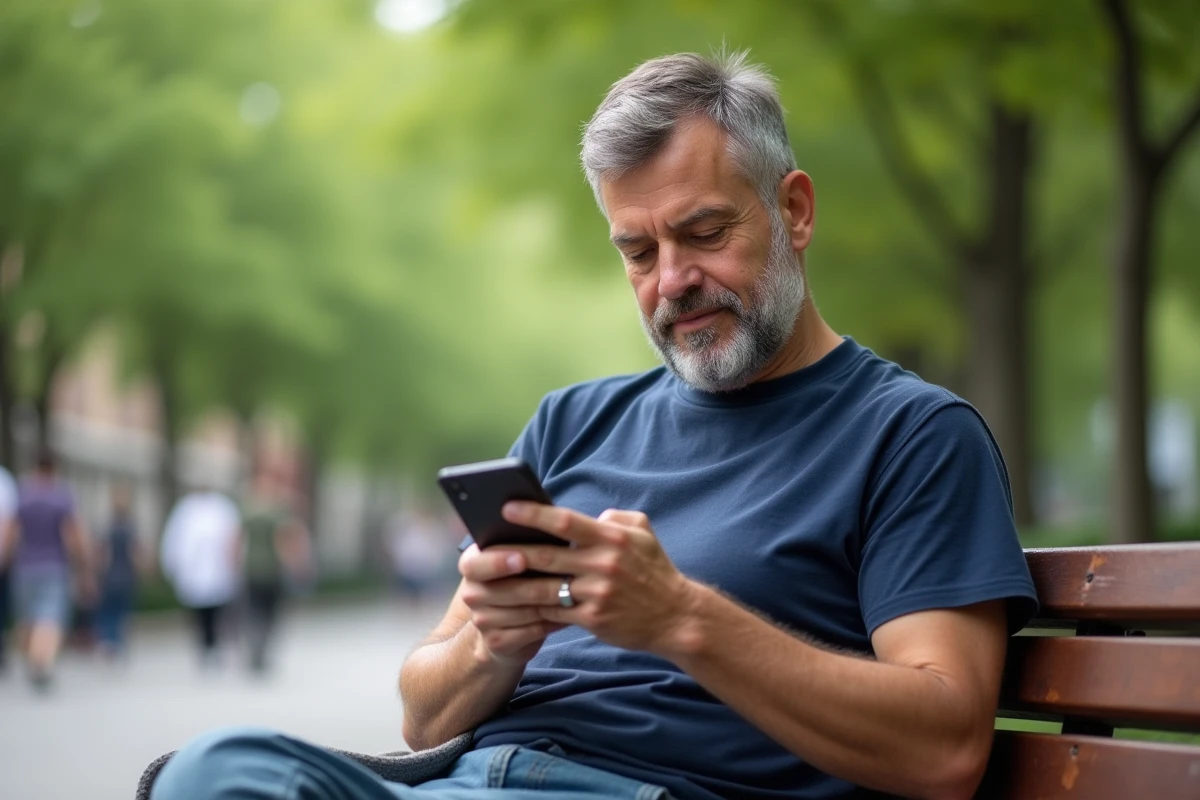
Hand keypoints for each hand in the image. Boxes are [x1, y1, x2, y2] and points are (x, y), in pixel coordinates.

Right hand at [457, 543, 567, 665]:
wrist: (500, 628)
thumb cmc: (516, 582)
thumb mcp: (514, 559)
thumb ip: (526, 544)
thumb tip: (549, 523)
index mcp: (472, 566)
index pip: (475, 563)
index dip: (498, 562)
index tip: (522, 559)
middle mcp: (471, 593)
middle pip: (506, 590)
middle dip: (540, 584)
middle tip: (569, 577)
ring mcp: (482, 620)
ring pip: (524, 611)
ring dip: (553, 603)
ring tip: (577, 594)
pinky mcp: (497, 641)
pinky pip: (530, 631)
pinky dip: (553, 622)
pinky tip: (570, 614)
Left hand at [501, 503, 697, 655]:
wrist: (676, 617)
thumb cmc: (655, 570)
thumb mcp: (643, 533)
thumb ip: (615, 518)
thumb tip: (589, 515)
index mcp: (613, 537)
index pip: (566, 521)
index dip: (535, 514)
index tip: (507, 508)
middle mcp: (604, 564)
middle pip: (546, 555)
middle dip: (510, 551)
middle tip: (480, 547)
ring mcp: (598, 593)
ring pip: (543, 588)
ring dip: (511, 586)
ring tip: (485, 582)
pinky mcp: (593, 619)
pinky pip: (554, 613)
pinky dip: (530, 609)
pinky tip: (510, 607)